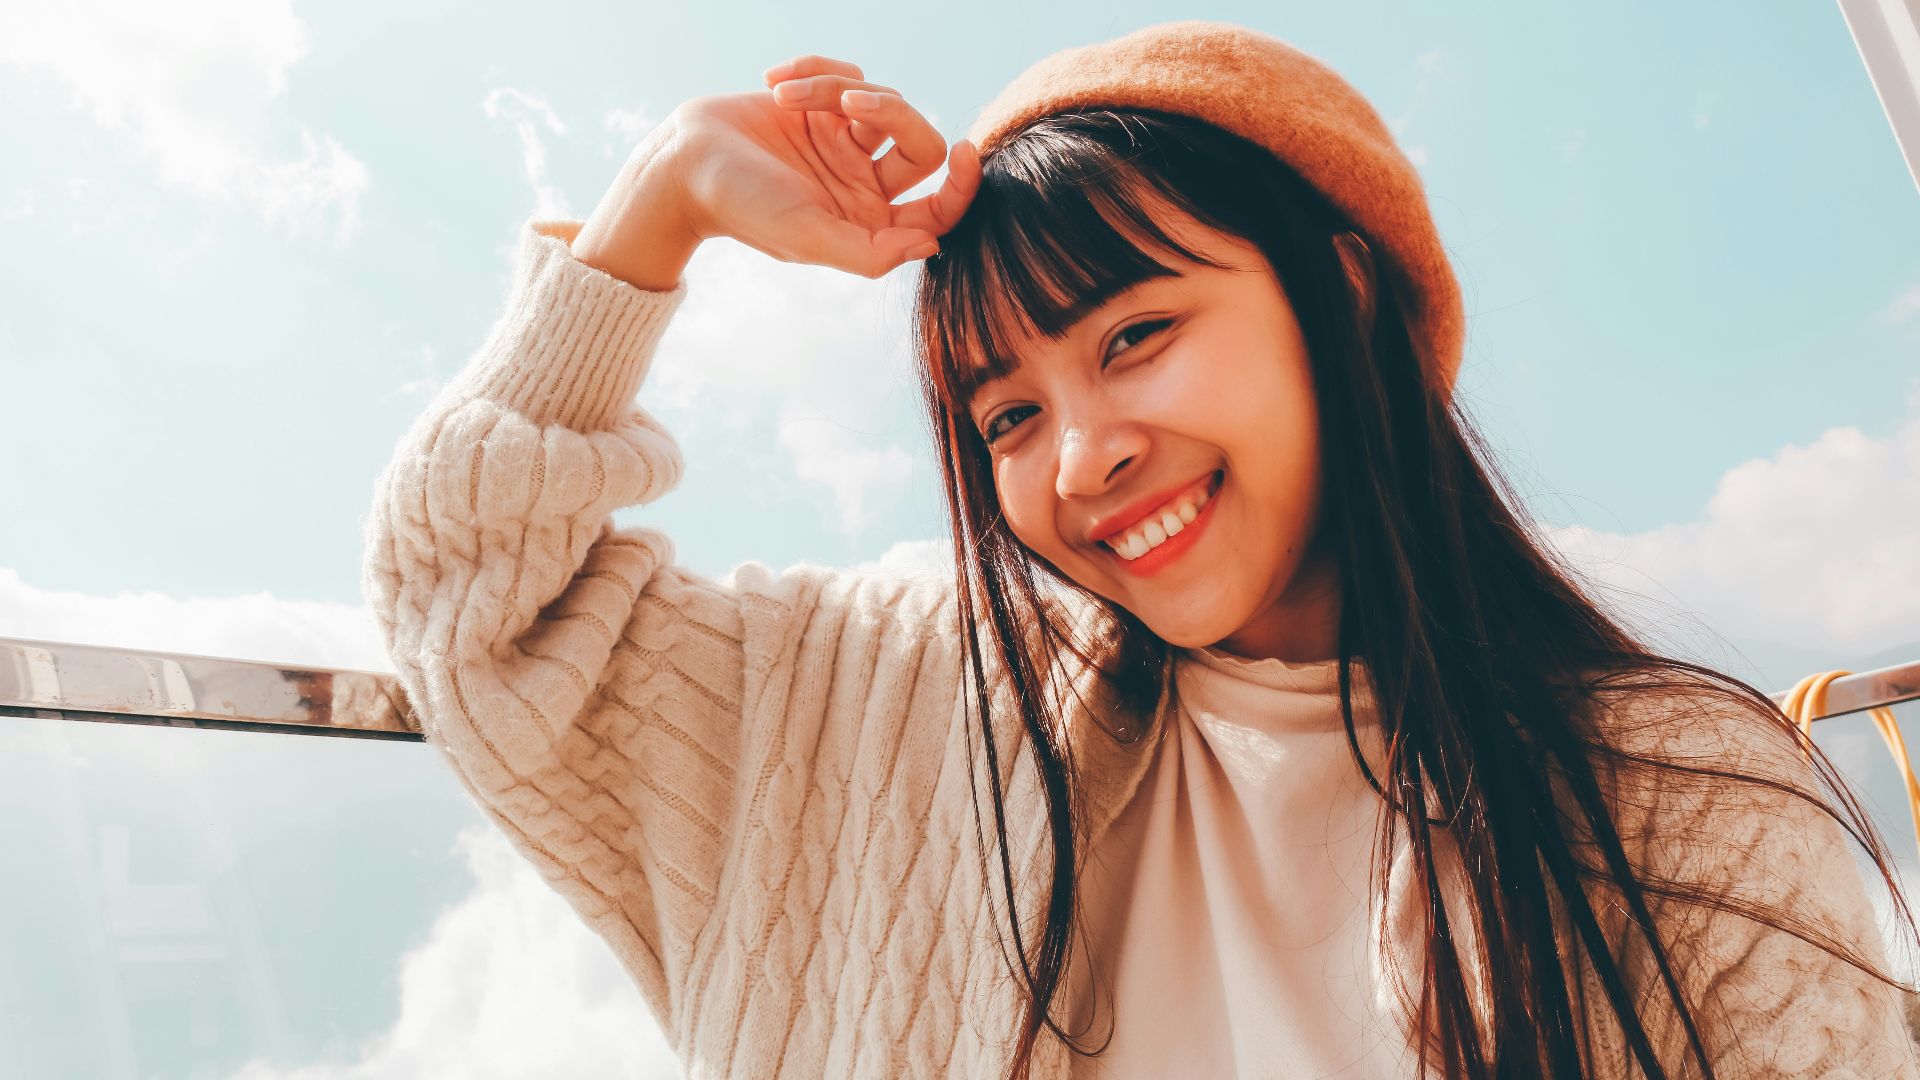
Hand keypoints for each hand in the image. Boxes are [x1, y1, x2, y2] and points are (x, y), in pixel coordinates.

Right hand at [664, 55, 980, 278]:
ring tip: (784, 95)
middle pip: (921, 143)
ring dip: (835, 89)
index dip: (962, 186)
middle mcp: (865, 184)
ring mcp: (847, 142)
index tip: (966, 151)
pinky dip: (817, 71)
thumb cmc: (743, 207)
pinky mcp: (825, 105)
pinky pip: (849, 74)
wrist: (684, 160)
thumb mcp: (807, 237)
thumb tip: (932, 246)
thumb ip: (870, 251)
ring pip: (883, 102)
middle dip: (893, 114)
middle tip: (849, 102)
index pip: (937, 210)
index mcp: (869, 223)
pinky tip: (777, 80)